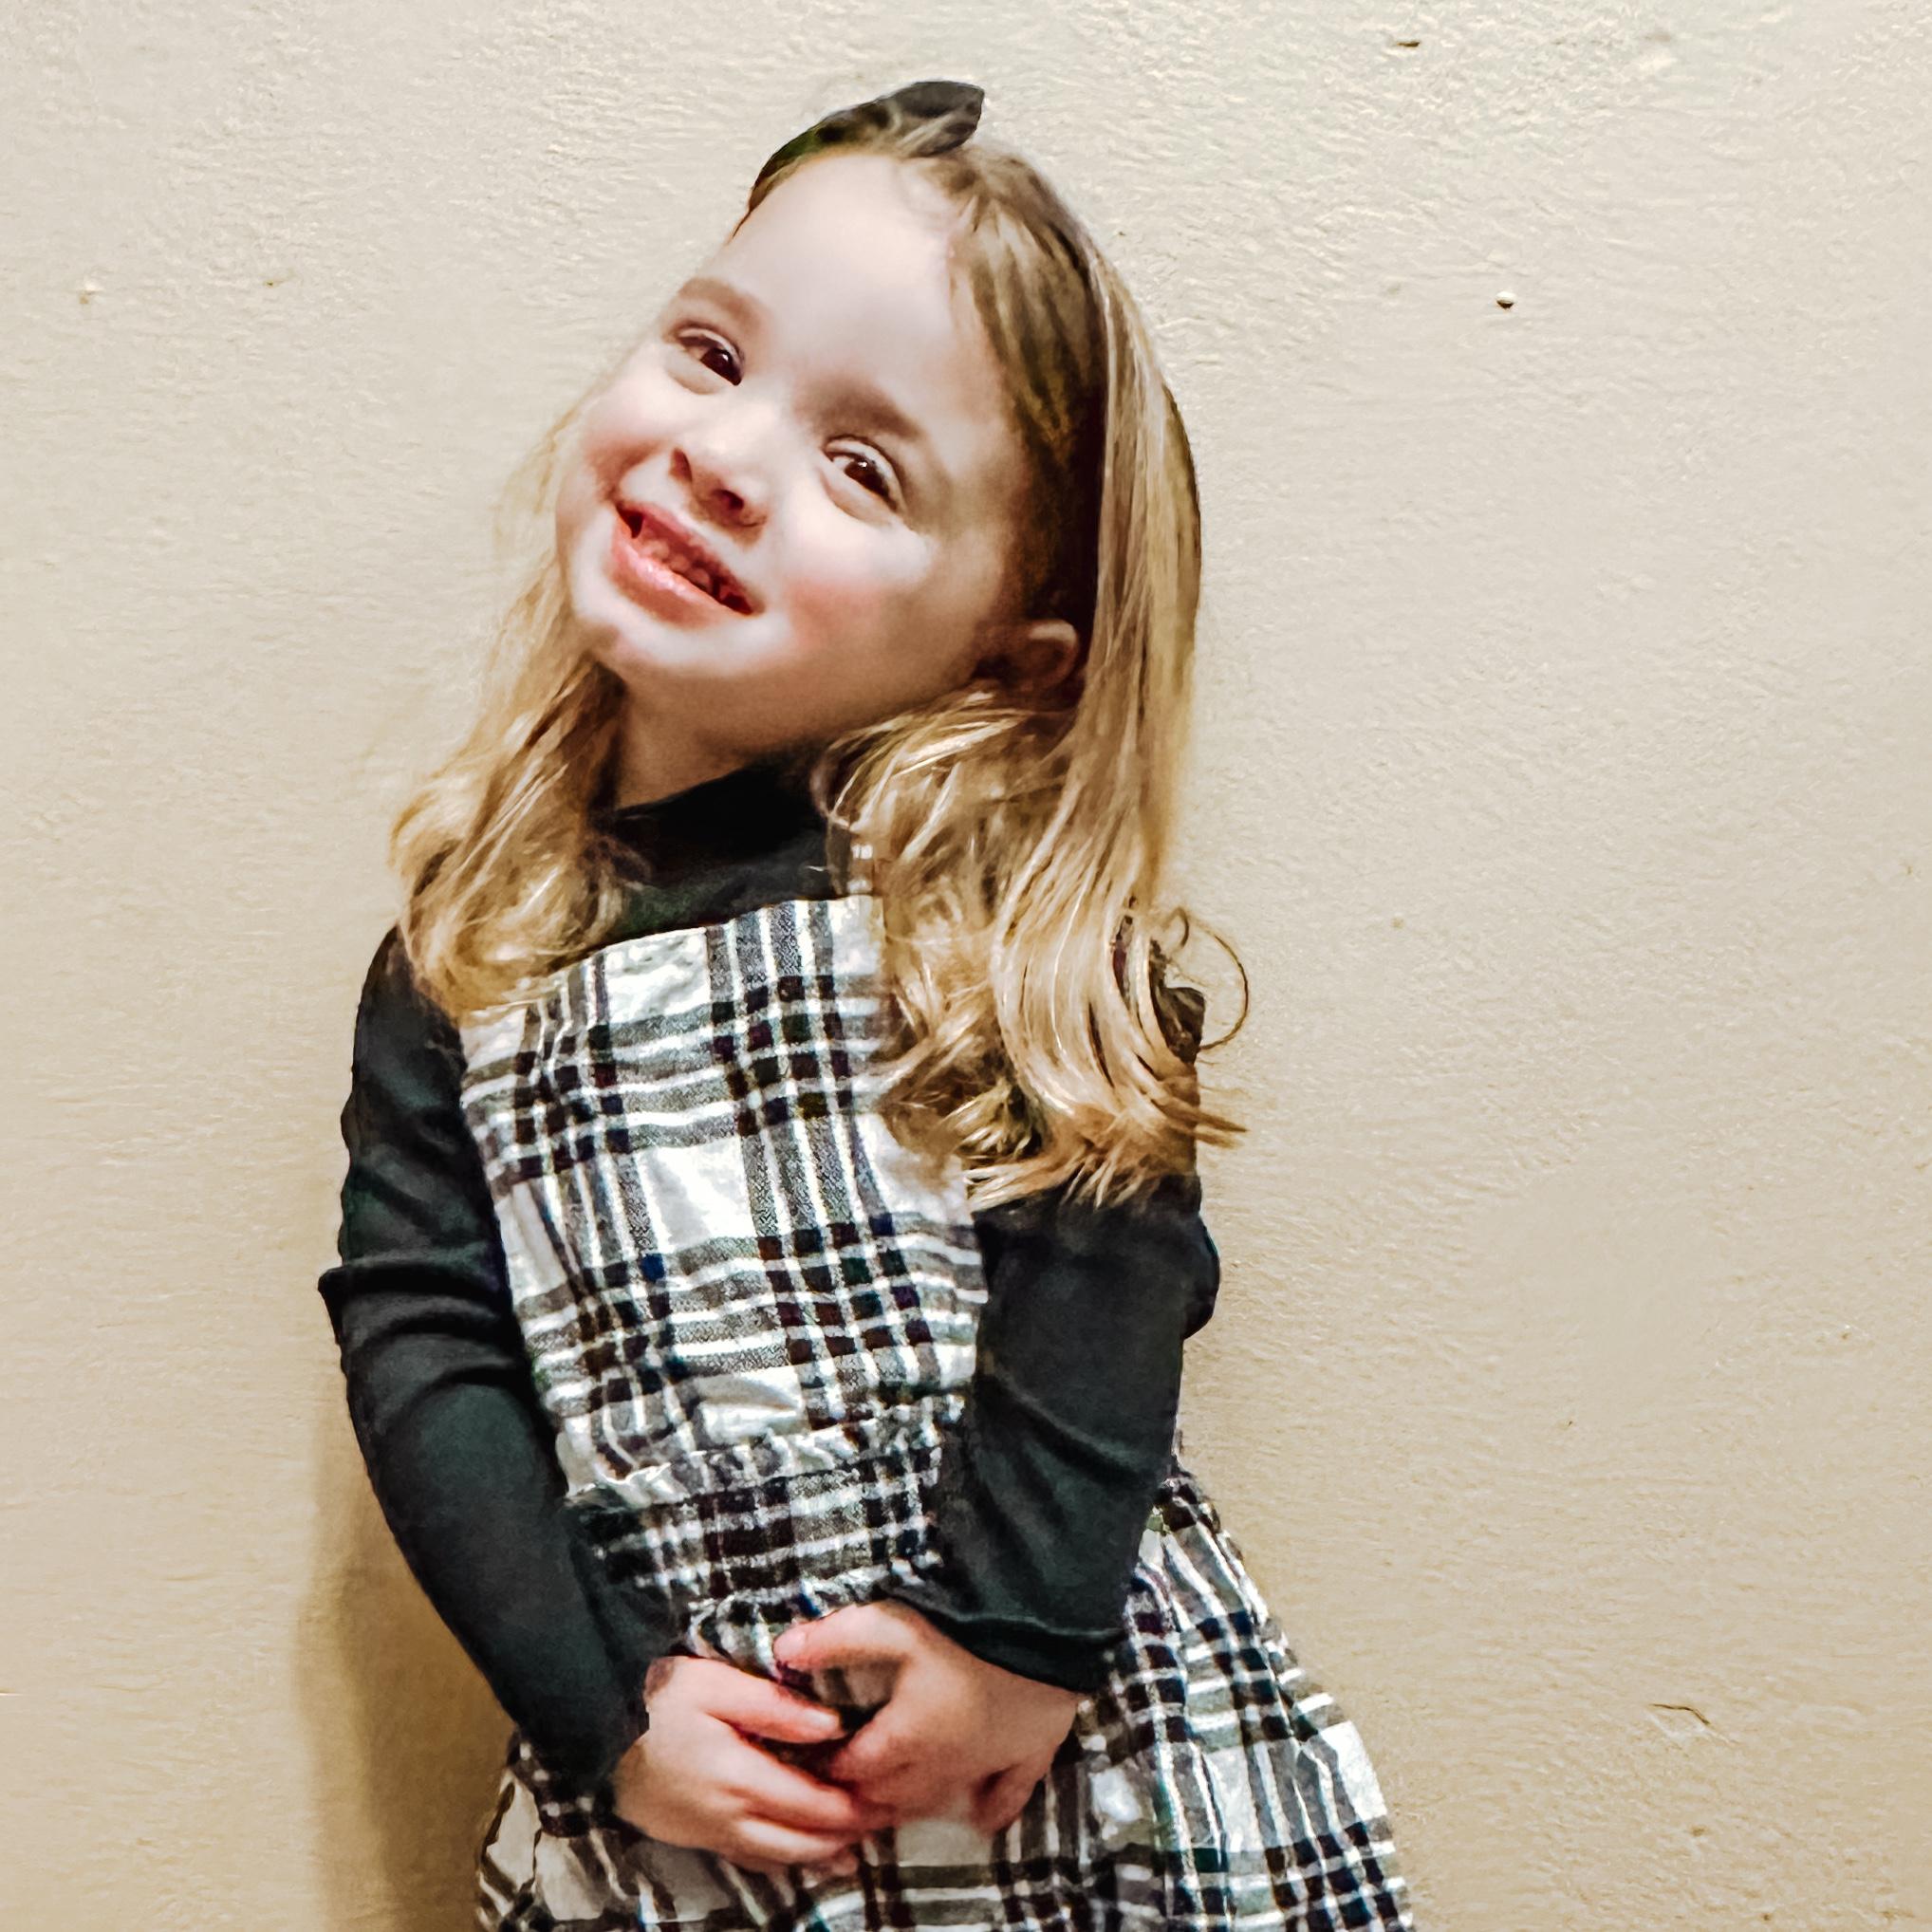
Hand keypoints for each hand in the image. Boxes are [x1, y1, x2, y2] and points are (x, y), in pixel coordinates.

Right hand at [609, 1656, 896, 1877]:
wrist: (590, 1726)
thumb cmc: (654, 1695)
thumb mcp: (714, 1683)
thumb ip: (775, 1707)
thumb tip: (833, 1727)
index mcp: (739, 1777)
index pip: (810, 1804)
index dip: (849, 1808)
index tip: (882, 1801)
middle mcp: (727, 1815)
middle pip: (797, 1839)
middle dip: (840, 1838)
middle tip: (877, 1829)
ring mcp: (706, 1830)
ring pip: (772, 1856)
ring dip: (814, 1857)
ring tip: (848, 1857)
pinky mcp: (689, 1833)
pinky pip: (744, 1857)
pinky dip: (777, 1861)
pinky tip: (792, 1857)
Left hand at [773, 1602, 1082, 1835]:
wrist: (1040, 1627)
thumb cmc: (960, 1627)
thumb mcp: (888, 1625)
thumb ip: (834, 1640)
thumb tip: (782, 1649)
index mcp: (907, 1735)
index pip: (858, 1767)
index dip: (833, 1768)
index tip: (816, 1766)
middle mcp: (944, 1761)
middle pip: (896, 1794)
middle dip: (867, 1796)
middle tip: (850, 1792)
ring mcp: (990, 1760)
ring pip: (943, 1799)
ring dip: (914, 1805)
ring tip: (896, 1807)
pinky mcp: (1030, 1750)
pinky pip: (1011, 1793)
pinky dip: (994, 1809)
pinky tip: (985, 1821)